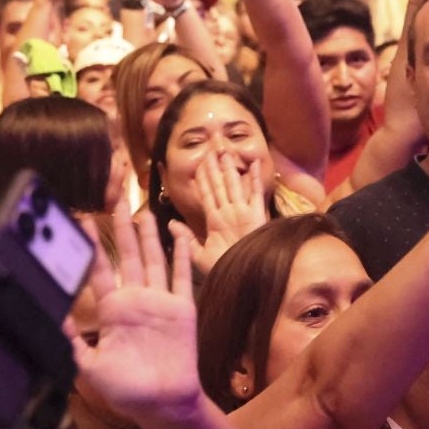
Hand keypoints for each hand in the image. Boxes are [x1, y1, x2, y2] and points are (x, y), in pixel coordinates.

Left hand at [72, 212, 201, 428]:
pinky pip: (181, 275)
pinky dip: (181, 253)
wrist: (161, 401)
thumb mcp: (89, 367)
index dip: (92, 248)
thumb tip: (54, 320)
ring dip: (148, 237)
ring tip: (142, 213)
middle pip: (127, 257)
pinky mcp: (182, 307)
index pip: (99, 272)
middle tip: (116, 204)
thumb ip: (73, 343)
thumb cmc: (125, 390)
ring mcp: (160, 301)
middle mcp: (135, 301)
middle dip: (121, 231)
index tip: (83, 225)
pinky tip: (178, 234)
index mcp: (112, 312)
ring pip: (153, 260)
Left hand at [192, 148, 267, 271]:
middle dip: (215, 169)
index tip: (198, 166)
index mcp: (215, 221)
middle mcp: (228, 213)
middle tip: (211, 151)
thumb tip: (171, 223)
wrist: (244, 277)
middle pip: (220, 186)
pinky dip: (255, 178)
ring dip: (230, 169)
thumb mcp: (198, 255)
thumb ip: (186, 238)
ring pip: (234, 185)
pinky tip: (254, 163)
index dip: (203, 180)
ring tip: (226, 152)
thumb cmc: (223, 268)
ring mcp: (243, 212)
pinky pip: (255, 193)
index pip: (207, 195)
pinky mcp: (257, 214)